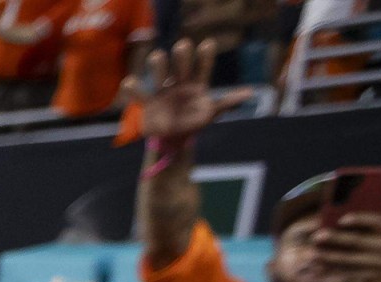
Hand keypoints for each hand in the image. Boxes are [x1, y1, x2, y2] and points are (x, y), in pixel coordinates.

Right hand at [126, 42, 247, 145]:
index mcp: (196, 84)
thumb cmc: (194, 121)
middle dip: (181, 54)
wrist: (174, 138)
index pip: (203, 67)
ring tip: (158, 56)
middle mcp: (179, 83)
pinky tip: (129, 82)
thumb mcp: (212, 113)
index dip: (205, 56)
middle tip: (183, 46)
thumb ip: (228, 102)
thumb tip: (251, 93)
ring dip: (158, 63)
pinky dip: (132, 88)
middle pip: (180, 64)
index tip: (208, 44)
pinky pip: (139, 94)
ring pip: (159, 73)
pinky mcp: (148, 103)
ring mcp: (163, 91)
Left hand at [306, 213, 380, 281]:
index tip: (342, 219)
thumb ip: (369, 230)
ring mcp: (379, 266)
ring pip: (349, 261)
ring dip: (327, 258)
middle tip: (316, 236)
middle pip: (359, 242)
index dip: (360, 219)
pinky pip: (346, 274)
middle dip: (336, 239)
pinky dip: (330, 271)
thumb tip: (339, 222)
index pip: (378, 222)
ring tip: (310, 254)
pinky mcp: (369, 279)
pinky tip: (316, 269)